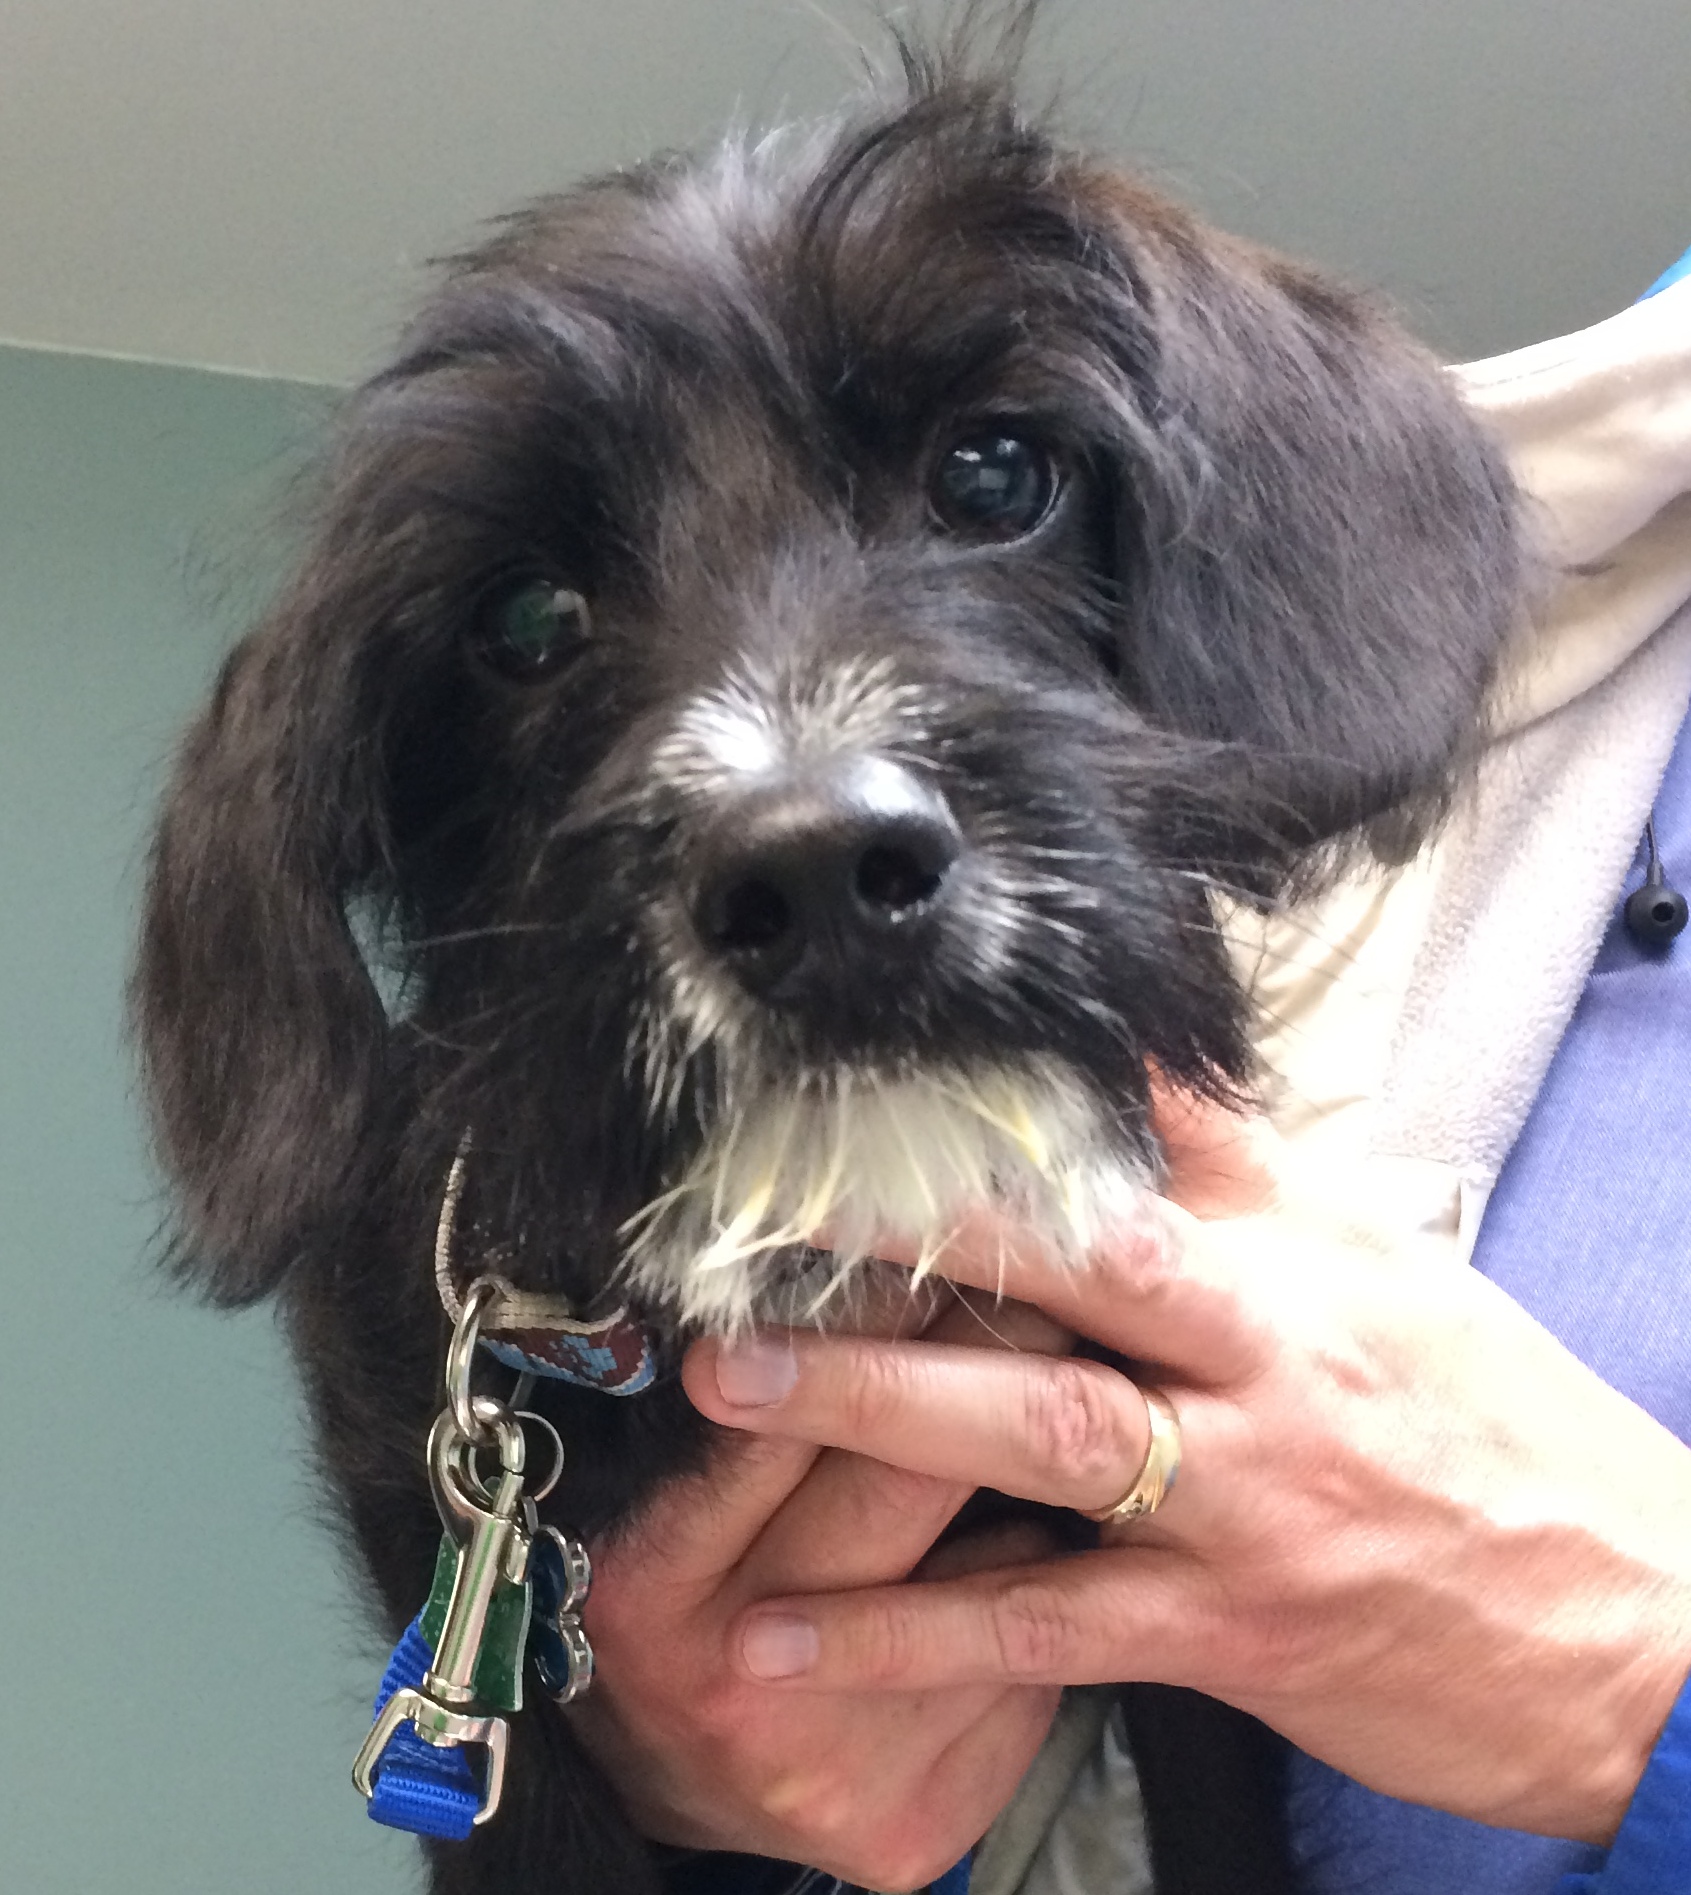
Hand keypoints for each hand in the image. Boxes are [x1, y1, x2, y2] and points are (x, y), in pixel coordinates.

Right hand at [570, 1283, 1073, 1890]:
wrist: (687, 1784)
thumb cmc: (685, 1594)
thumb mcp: (665, 1495)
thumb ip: (752, 1402)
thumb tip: (874, 1252)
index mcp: (646, 1583)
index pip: (774, 1425)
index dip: (864, 1321)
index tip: (938, 1234)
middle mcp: (726, 1685)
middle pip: (898, 1491)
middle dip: (989, 1365)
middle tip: (1061, 1278)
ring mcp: (827, 1768)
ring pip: (991, 1578)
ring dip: (1040, 1482)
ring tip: (1088, 1396)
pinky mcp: (912, 1823)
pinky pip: (1030, 1673)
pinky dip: (1054, 1598)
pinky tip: (1056, 1560)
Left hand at [689, 1102, 1690, 1844]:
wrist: (1639, 1635)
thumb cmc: (1496, 1435)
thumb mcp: (1386, 1278)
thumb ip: (1248, 1184)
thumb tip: (1132, 1077)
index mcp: (1304, 1255)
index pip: (1144, 1143)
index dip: (997, 1105)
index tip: (864, 1080)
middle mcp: (1268, 1354)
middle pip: (1074, 1259)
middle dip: (913, 1227)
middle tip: (757, 1208)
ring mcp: (1245, 1495)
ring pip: (1041, 1429)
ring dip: (875, 1404)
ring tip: (733, 1383)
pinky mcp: (1228, 1628)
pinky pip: (1044, 1625)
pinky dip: (908, 1634)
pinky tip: (787, 1634)